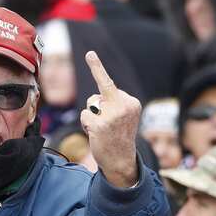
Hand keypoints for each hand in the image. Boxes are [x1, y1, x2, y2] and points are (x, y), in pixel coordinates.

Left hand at [79, 51, 141, 188]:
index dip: (97, 68)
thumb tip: (94, 100)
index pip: (109, 84)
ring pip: (90, 105)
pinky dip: (86, 125)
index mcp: (131, 102)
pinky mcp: (100, 125)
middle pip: (97, 96)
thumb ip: (113, 104)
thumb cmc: (119, 137)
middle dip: (96, 107)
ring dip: (91, 117)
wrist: (122, 161)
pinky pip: (84, 116)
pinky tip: (97, 135)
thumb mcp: (123, 117)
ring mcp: (112, 116)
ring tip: (103, 130)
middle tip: (108, 125)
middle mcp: (123, 106)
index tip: (89, 53)